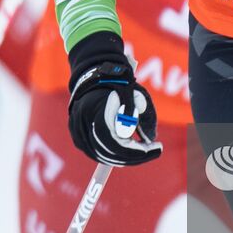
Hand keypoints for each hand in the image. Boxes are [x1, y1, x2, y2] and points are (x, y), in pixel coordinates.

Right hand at [67, 35, 162, 165]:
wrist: (94, 75)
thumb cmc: (117, 83)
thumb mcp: (133, 94)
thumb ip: (139, 114)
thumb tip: (148, 139)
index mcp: (97, 112)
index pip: (117, 142)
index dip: (137, 151)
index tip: (157, 148)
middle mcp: (83, 123)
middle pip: (108, 153)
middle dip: (133, 156)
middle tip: (152, 151)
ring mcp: (77, 130)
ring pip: (100, 155)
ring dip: (122, 158)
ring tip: (140, 151)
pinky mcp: (76, 135)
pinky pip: (94, 152)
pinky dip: (110, 155)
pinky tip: (125, 152)